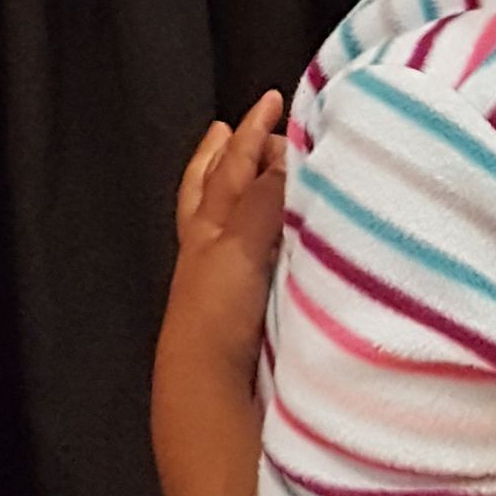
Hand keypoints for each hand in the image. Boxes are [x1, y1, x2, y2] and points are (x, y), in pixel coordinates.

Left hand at [161, 91, 287, 383]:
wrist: (211, 394)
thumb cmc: (216, 314)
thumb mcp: (237, 246)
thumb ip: (262, 199)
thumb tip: (285, 154)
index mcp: (206, 228)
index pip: (230, 168)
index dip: (248, 134)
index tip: (271, 101)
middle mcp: (214, 248)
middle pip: (220, 190)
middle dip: (232, 157)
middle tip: (246, 126)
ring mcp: (229, 280)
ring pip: (236, 220)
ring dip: (247, 190)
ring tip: (259, 168)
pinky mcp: (250, 310)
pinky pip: (261, 253)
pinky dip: (269, 231)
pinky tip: (288, 234)